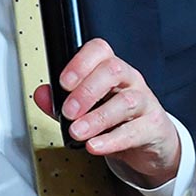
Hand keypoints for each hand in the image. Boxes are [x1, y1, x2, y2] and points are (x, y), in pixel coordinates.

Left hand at [34, 38, 180, 186]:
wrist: (149, 141)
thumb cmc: (117, 117)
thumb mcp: (86, 107)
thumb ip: (61, 101)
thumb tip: (41, 95)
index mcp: (111, 68)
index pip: (99, 50)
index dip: (80, 62)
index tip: (63, 83)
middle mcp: (130, 80)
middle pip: (112, 71)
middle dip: (86, 91)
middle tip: (69, 112)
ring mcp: (144, 102)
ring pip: (125, 102)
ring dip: (96, 118)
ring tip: (77, 132)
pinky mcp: (153, 127)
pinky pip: (135, 131)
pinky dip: (112, 140)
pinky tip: (95, 145)